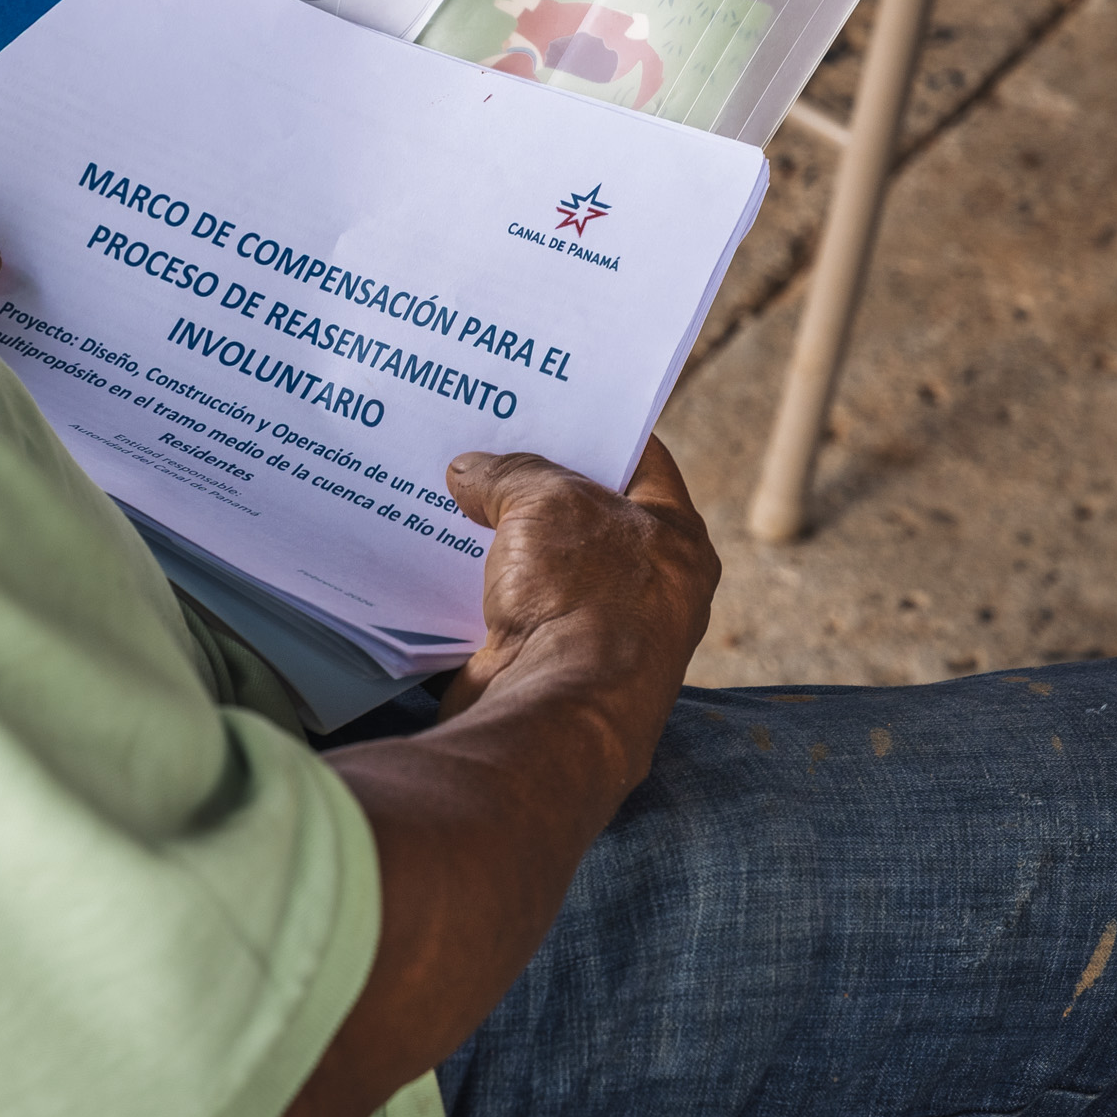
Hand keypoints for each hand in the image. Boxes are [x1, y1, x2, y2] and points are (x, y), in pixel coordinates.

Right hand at [435, 439, 717, 732]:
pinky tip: (440, 554)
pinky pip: (511, 606)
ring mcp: (597, 630)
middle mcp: (649, 587)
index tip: (550, 402)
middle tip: (486, 440)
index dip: (595, 426)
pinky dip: (479, 583)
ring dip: (501, 533)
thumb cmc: (580, 598)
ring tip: (452, 488)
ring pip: (543, 561)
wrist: (554, 715)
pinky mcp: (548, 663)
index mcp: (676, 539)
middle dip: (534, 480)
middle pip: (586, 512)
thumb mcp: (546, 500)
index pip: (642, 459)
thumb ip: (511, 473)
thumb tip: (470, 472)